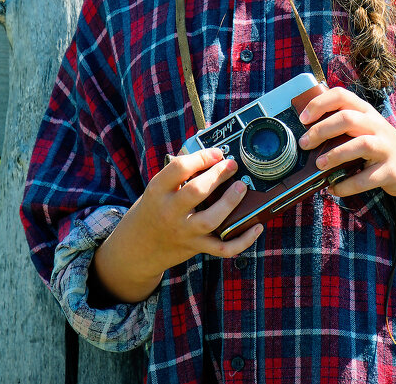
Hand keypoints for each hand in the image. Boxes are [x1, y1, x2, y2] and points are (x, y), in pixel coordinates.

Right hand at [92, 148, 261, 303]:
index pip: (178, 169)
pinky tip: (257, 226)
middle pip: (196, 192)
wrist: (138, 246)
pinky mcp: (197, 247)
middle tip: (232, 165)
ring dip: (229, 204)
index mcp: (158, 191)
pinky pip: (223, 248)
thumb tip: (207, 147)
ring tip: (242, 188)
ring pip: (210, 221)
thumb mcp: (158, 188)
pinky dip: (243, 240)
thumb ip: (179, 172)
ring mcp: (184, 232)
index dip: (201, 157)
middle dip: (217, 176)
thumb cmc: (154, 208)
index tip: (217, 153)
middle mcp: (170, 212)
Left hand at [297, 86, 395, 199]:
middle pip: (348, 119)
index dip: (319, 103)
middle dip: (322, 130)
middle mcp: (377, 126)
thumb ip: (342, 126)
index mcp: (366, 112)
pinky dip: (347, 185)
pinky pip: (366, 178)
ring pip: (360, 145)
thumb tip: (305, 135)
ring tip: (319, 165)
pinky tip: (334, 188)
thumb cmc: (380, 145)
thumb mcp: (365, 128)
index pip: (342, 95)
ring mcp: (386, 148)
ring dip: (335, 155)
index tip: (303, 118)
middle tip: (304, 143)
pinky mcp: (391, 171)